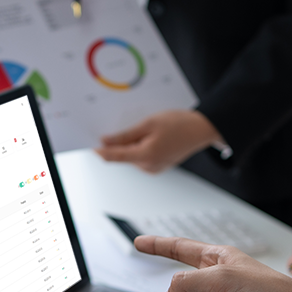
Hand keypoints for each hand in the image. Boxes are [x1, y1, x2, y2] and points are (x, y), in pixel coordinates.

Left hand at [96, 110, 222, 172]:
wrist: (202, 129)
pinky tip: (151, 135)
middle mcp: (148, 166)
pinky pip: (141, 156)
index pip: (113, 156)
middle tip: (126, 125)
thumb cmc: (180, 124)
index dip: (100, 150)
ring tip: (147, 129)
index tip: (90, 143)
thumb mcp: (149, 124)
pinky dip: (140, 146)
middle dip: (119, 142)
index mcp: (145, 156)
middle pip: (123, 155)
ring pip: (132, 155)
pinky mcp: (158, 166)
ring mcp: (154, 168)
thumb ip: (125, 135)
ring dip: (132, 143)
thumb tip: (106, 141)